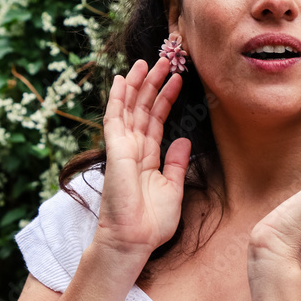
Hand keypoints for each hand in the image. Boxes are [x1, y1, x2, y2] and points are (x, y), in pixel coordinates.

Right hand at [94, 57, 191, 265]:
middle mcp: (134, 149)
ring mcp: (123, 148)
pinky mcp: (115, 150)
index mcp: (147, 157)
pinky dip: (119, 98)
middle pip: (143, 108)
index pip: (157, 119)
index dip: (166, 98)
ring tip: (147, 60)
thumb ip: (176, 163)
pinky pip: (116, 118)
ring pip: (130, 108)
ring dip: (138, 83)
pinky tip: (123, 79)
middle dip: (154, 83)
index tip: (178, 78)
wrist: (134, 241)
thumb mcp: (172, 188)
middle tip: (165, 59)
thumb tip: (184, 140)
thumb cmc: (151, 223)